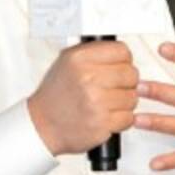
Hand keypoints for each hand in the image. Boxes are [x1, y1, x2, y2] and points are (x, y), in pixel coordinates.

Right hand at [28, 41, 138, 155]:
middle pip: (131, 74)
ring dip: (124, 102)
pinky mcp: (102, 123)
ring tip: (108, 102)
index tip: (119, 66)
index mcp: (80, 58)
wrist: (42, 124)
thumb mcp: (67, 61)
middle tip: (115, 86)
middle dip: (126, 82)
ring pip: (132, 97)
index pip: (122, 51)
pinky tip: (107, 115)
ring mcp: (96, 101)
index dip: (124, 60)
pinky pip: (128, 118)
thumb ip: (94, 52)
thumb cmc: (56, 94)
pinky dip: (121, 119)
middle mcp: (88, 77)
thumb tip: (122, 52)